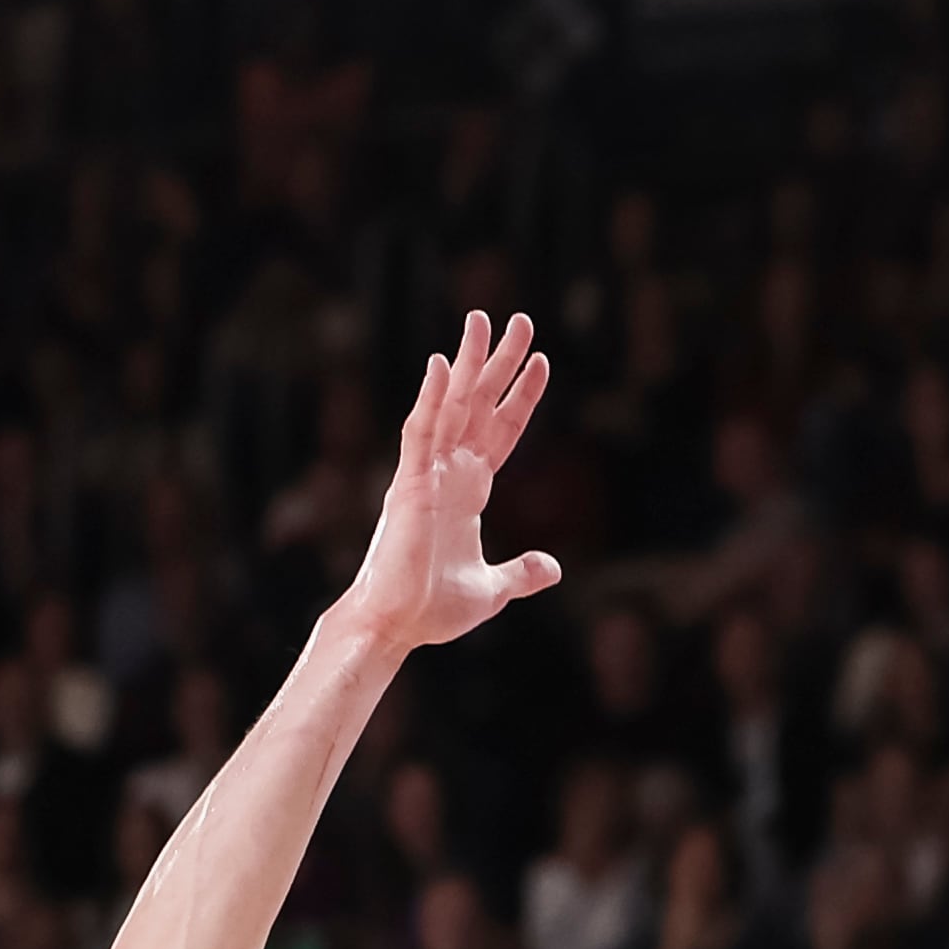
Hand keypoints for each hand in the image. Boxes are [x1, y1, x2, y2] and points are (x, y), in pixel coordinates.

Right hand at [336, 310, 562, 653]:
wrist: (397, 628)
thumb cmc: (433, 608)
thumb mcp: (493, 588)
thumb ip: (522, 573)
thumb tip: (552, 567)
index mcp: (468, 490)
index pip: (501, 431)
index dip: (521, 397)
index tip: (542, 362)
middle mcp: (447, 472)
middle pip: (479, 405)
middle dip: (500, 363)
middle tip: (522, 320)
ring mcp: (427, 475)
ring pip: (450, 406)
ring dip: (468, 363)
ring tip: (483, 320)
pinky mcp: (410, 487)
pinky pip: (421, 435)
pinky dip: (431, 399)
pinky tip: (443, 365)